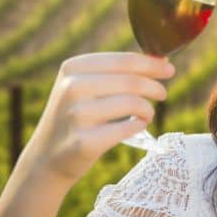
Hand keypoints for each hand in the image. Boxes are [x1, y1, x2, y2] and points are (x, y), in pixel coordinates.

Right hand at [16, 51, 175, 188]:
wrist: (47, 157)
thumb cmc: (77, 117)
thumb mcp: (84, 86)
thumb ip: (116, 72)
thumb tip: (161, 59)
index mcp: (73, 67)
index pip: (124, 60)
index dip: (152, 64)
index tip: (170, 68)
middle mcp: (72, 87)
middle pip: (131, 81)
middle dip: (154, 87)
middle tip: (162, 94)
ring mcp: (76, 115)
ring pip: (132, 103)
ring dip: (147, 109)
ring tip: (147, 113)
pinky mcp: (84, 142)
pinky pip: (127, 128)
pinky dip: (139, 125)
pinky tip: (138, 125)